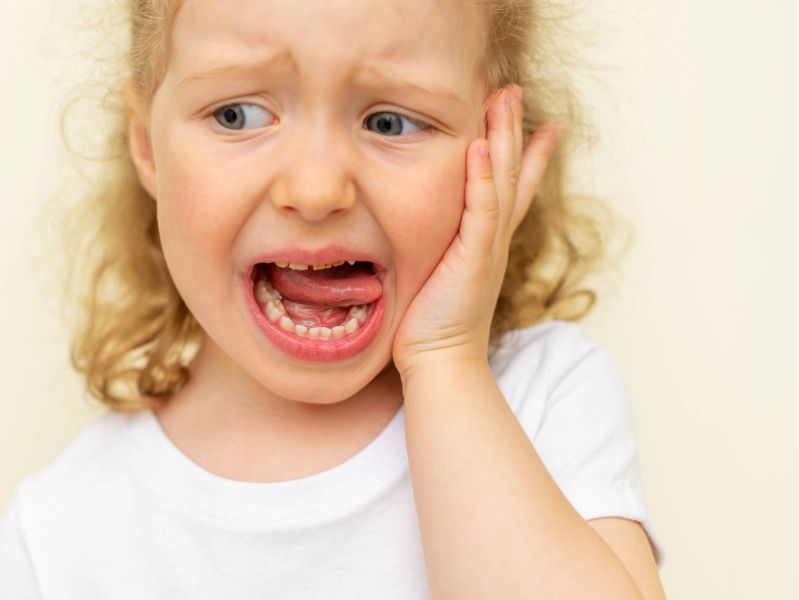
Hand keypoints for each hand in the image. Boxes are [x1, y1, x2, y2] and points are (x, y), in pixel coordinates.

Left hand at [392, 84, 560, 377]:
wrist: (440, 363)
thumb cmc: (429, 328)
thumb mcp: (438, 277)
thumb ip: (438, 251)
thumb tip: (422, 238)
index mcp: (485, 243)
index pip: (509, 190)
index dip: (524, 156)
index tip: (538, 124)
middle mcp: (493, 239)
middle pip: (511, 173)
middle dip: (514, 130)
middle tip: (515, 91)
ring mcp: (487, 246)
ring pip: (502, 181)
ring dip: (504, 137)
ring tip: (506, 99)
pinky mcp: (474, 257)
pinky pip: (481, 208)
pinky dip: (483, 177)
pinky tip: (481, 145)